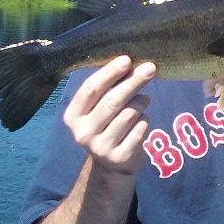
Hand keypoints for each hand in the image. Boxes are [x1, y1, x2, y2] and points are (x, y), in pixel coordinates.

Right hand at [63, 56, 155, 175]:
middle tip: (150, 68)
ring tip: (144, 99)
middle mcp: (83, 133)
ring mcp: (101, 148)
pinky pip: (140, 128)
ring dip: (141, 101)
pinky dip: (145, 120)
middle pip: (112, 101)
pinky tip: (141, 121)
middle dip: (133, 81)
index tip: (127, 59)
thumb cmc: (106, 124)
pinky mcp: (120, 157)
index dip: (109, 73)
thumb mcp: (99, 107)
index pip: (91, 89)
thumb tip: (130, 62)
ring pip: (129, 114)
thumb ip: (108, 88)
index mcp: (73, 115)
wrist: (111, 164)